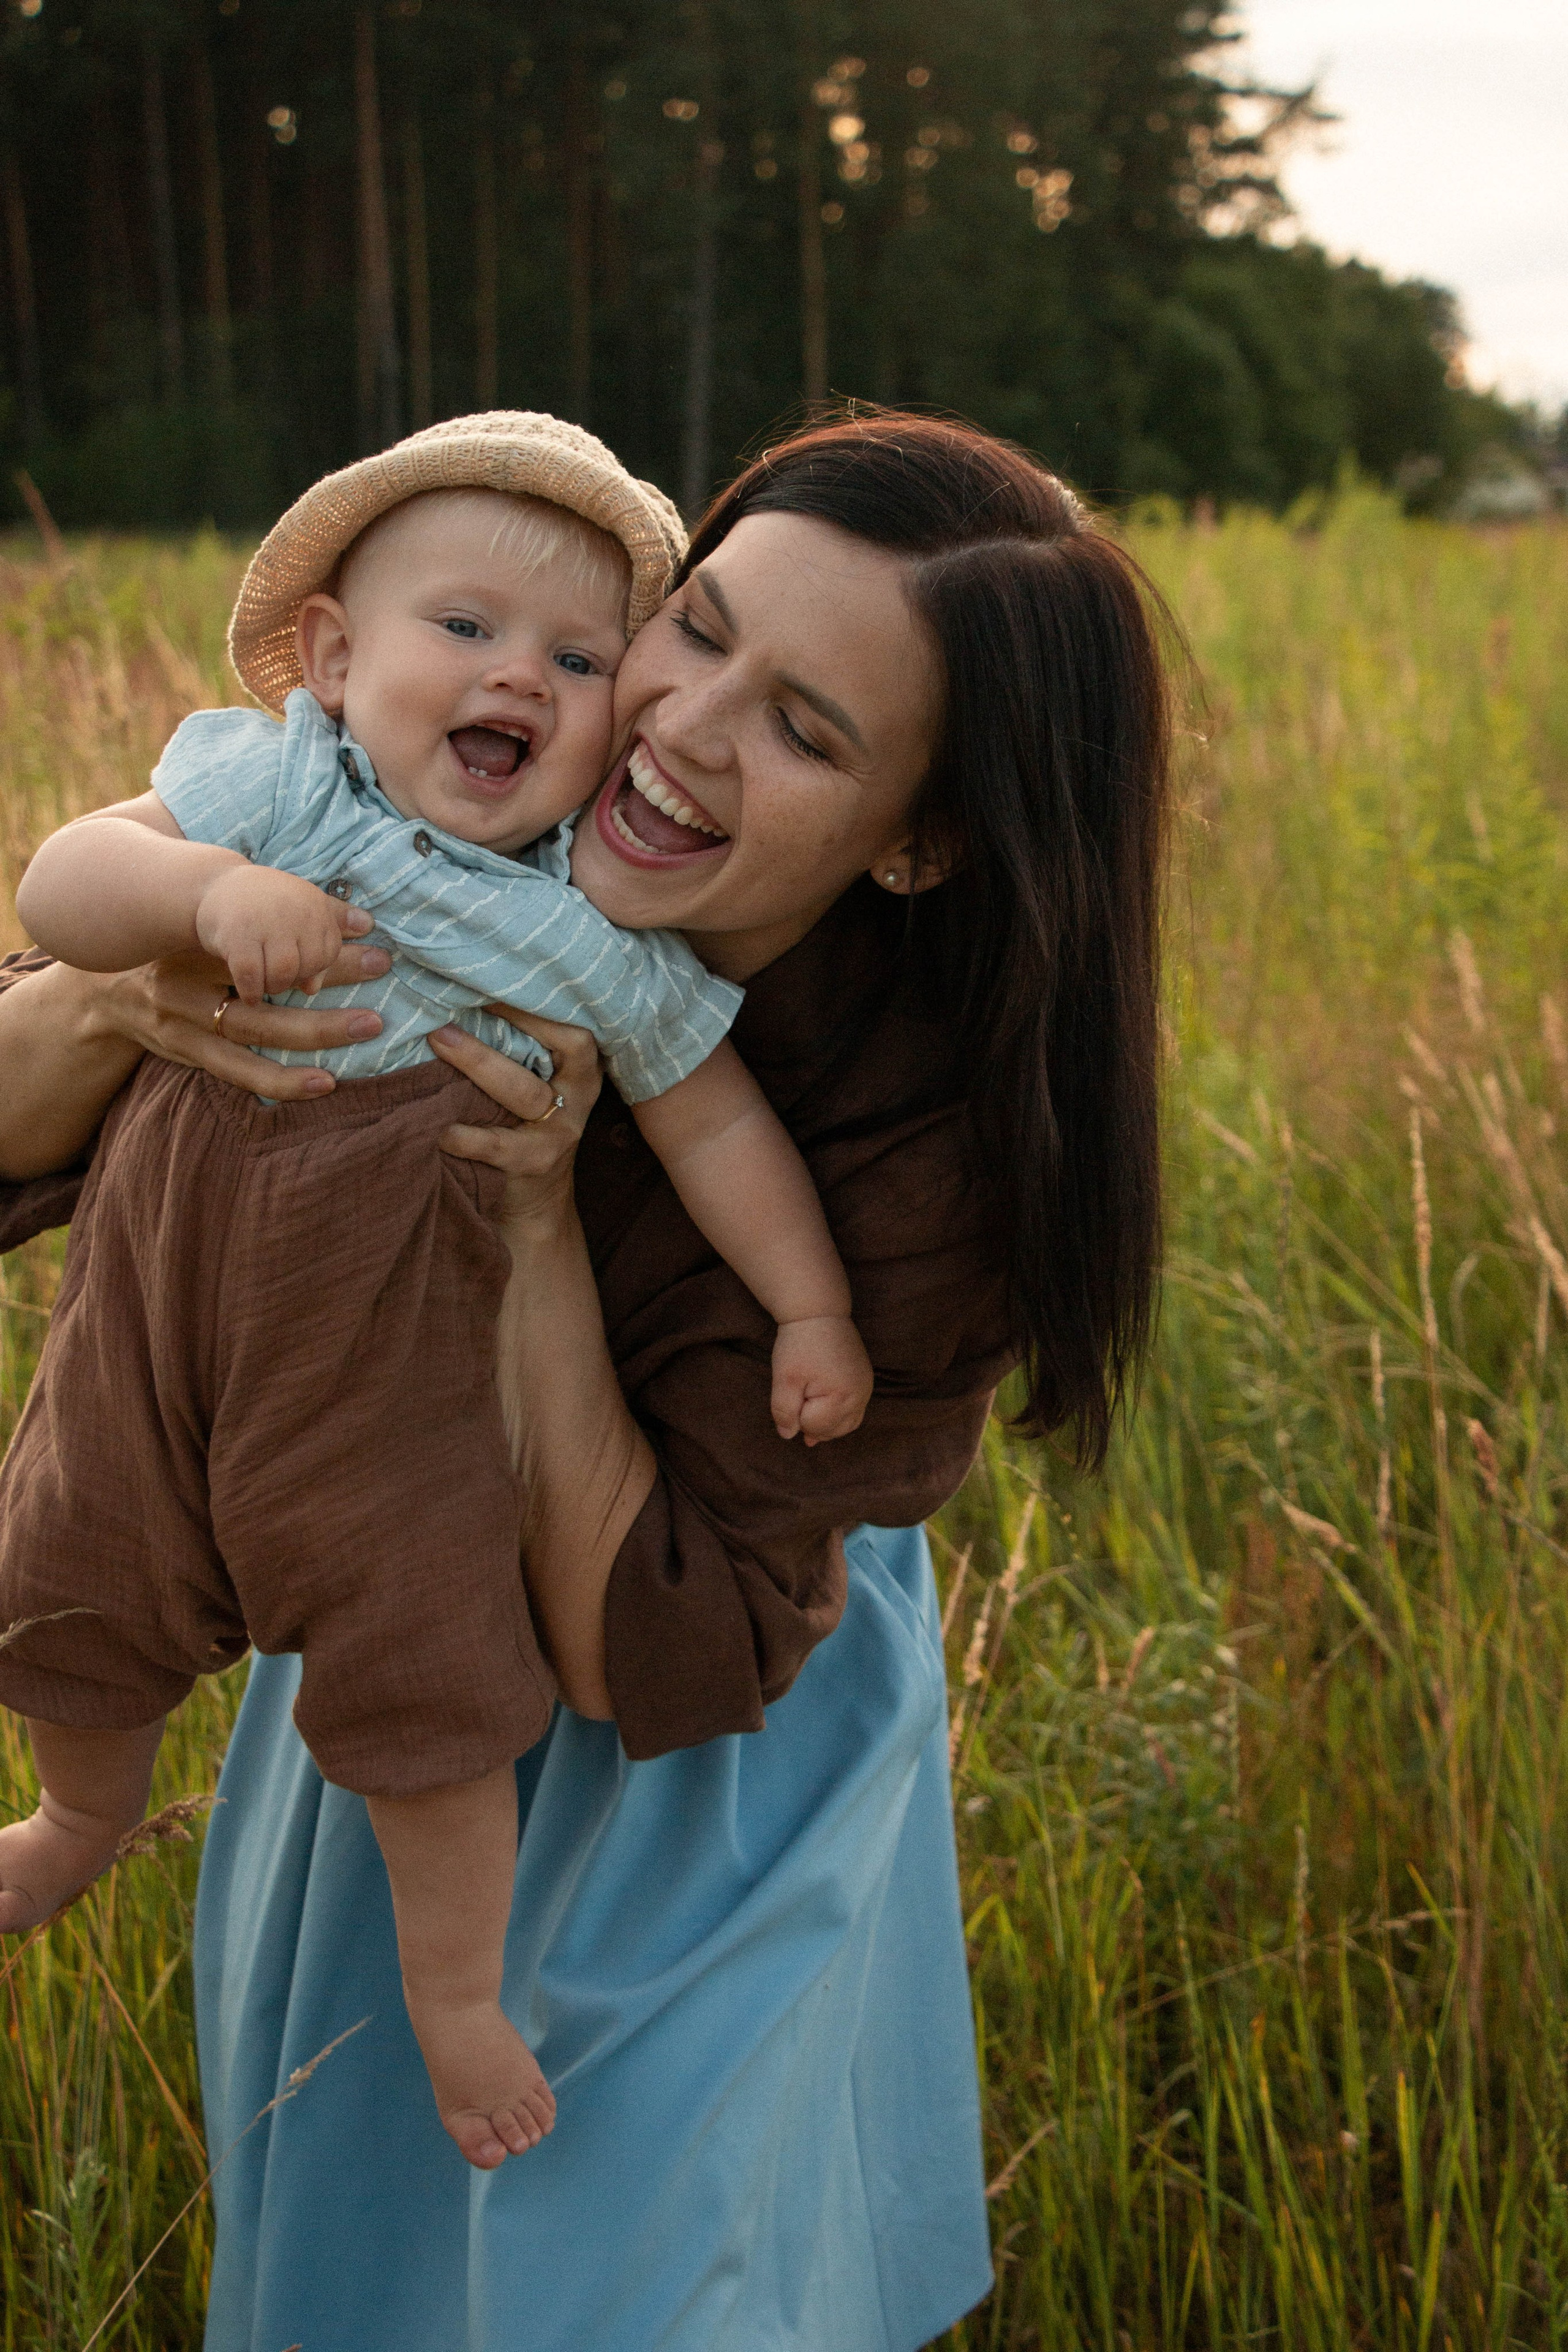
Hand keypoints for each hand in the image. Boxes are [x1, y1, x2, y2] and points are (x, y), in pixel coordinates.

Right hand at [83, 942, 394, 1100]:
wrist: (107, 989)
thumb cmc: (183, 950)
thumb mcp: (216, 928)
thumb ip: (278, 921)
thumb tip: (357, 916)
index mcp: (199, 938)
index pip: (265, 938)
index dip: (314, 937)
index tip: (368, 932)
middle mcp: (189, 979)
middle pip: (266, 980)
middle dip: (326, 977)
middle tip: (381, 967)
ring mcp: (183, 1022)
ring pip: (256, 1033)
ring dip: (315, 1034)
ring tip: (368, 1026)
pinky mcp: (185, 1054)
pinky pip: (239, 1073)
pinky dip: (282, 1082)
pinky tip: (324, 1083)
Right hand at [194, 864, 371, 1003]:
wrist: (210, 884)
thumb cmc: (261, 901)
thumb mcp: (300, 901)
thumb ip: (331, 918)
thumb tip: (366, 925)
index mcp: (314, 905)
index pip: (329, 953)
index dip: (314, 968)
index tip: (300, 969)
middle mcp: (295, 912)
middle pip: (308, 966)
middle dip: (293, 979)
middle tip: (278, 976)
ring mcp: (266, 924)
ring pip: (283, 976)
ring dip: (272, 986)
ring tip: (261, 982)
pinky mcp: (238, 938)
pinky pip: (253, 978)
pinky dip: (251, 990)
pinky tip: (248, 991)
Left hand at [429, 1009, 603, 1237]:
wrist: (534, 1199)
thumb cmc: (523, 1125)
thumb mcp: (535, 1085)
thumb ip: (517, 1049)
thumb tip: (458, 996)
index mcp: (580, 1071)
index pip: (574, 1032)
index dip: (536, 1009)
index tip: (491, 984)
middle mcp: (577, 1098)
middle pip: (553, 1053)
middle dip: (502, 1026)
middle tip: (445, 1020)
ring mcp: (559, 1133)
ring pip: (524, 1094)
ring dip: (480, 1066)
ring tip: (439, 1044)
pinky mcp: (534, 1164)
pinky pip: (496, 1145)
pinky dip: (463, 1133)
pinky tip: (437, 1124)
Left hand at [770, 1313, 874, 1445]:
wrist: (819, 1312)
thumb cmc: (800, 1344)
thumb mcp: (784, 1379)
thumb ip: (784, 1411)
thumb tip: (788, 1435)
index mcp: (843, 1396)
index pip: (815, 1427)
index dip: (797, 1417)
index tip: (792, 1393)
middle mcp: (861, 1396)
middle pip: (834, 1430)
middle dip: (813, 1426)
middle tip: (795, 1412)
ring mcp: (866, 1388)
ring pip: (847, 1424)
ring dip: (828, 1426)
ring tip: (809, 1422)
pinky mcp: (865, 1380)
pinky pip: (855, 1411)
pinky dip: (839, 1416)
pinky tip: (825, 1413)